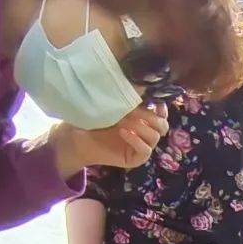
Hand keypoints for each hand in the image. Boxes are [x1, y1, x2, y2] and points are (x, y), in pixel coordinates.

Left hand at [51, 106, 168, 177]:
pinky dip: (136, 140)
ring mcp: (142, 146)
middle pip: (162, 125)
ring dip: (140, 126)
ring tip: (123, 120)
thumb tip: (140, 84)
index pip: (162, 114)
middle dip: (148, 115)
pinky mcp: (136, 159)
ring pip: (155, 136)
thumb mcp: (112, 105)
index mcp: (144, 119)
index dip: (161, 106)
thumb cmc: (94, 119)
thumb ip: (128, 99)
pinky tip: (122, 132)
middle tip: (131, 110)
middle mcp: (146, 133)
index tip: (151, 98)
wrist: (79, 138)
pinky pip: (146, 150)